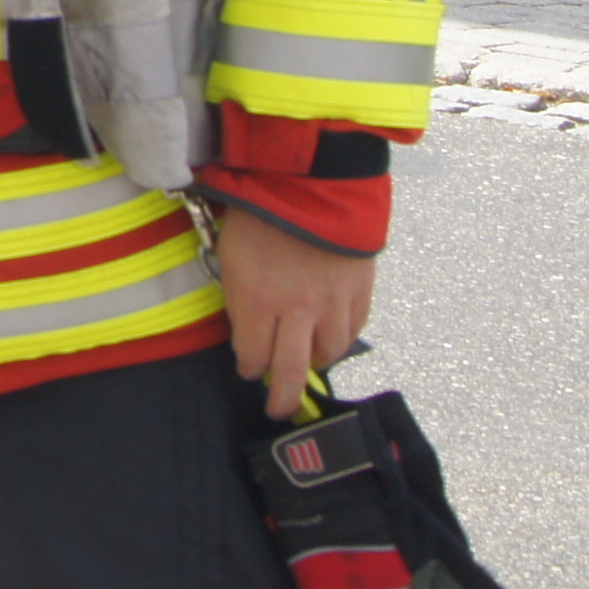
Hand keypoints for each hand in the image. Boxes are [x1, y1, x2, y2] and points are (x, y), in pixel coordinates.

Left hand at [216, 207, 376, 415]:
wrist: (313, 179)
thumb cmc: (261, 208)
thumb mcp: (229, 249)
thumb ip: (237, 293)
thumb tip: (244, 324)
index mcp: (257, 299)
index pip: (252, 354)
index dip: (249, 366)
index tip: (248, 368)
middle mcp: (296, 309)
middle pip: (289, 371)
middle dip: (281, 397)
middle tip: (278, 409)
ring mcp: (331, 303)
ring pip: (326, 353)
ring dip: (313, 362)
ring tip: (305, 363)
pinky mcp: (360, 290)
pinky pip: (353, 330)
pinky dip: (342, 339)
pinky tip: (333, 338)